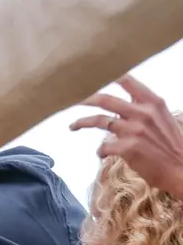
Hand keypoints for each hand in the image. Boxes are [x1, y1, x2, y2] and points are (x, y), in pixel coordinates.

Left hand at [71, 75, 182, 196]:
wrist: (181, 168)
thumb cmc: (171, 144)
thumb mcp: (162, 117)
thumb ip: (143, 108)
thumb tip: (124, 104)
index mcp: (152, 102)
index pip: (127, 81)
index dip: (107, 77)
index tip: (91, 77)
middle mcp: (142, 113)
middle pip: (105, 99)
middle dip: (84, 99)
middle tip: (72, 99)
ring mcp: (133, 130)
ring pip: (98, 121)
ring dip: (82, 122)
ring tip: (73, 125)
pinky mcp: (127, 148)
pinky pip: (103, 147)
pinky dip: (100, 151)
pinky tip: (102, 153)